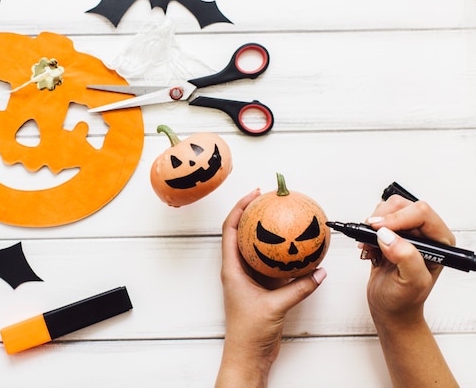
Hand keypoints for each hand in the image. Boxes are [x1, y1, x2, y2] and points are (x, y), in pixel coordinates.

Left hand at [215, 190, 325, 386]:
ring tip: (284, 216)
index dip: (239, 208)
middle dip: (253, 213)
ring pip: (257, 247)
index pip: (230, 229)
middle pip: (242, 233)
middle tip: (270, 199)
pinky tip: (299, 249)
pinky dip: (283, 255)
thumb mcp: (275, 306)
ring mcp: (249, 278)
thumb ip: (299, 288)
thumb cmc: (249, 332)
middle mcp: (238, 270)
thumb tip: (320, 272)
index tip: (254, 194)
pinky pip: (272, 265)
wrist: (248, 355)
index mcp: (231, 269)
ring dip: (267, 232)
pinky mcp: (261, 288)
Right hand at [362, 195, 458, 387]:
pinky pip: (377, 221)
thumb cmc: (404, 301)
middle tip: (370, 233)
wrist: (390, 310)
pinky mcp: (391, 237)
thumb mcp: (411, 283)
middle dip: (383, 217)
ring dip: (373, 225)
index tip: (378, 229)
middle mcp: (426, 235)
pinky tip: (368, 247)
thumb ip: (406, 257)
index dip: (398, 218)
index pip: (421, 214)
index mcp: (440, 243)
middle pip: (403, 206)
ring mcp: (407, 235)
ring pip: (388, 209)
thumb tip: (389, 236)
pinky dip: (367, 231)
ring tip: (369, 244)